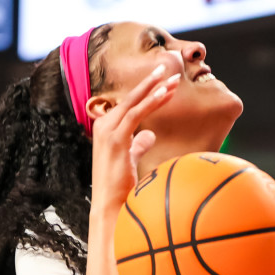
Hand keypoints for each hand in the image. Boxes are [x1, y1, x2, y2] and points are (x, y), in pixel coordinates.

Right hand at [90, 65, 181, 213]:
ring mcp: (107, 132)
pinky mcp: (116, 140)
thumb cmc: (119, 186)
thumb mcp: (129, 160)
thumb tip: (149, 134)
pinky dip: (150, 102)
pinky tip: (164, 94)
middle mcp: (103, 126)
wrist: (109, 206)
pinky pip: (135, 115)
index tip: (165, 83)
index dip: (147, 92)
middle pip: (130, 98)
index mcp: (106, 129)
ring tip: (171, 78)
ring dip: (153, 88)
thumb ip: (137, 145)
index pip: (129, 105)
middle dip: (150, 82)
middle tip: (167, 68)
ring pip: (133, 103)